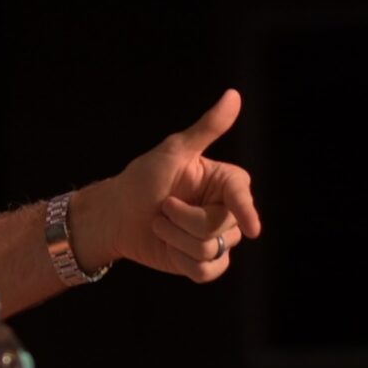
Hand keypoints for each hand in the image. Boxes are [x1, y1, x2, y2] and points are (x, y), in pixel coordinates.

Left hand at [87, 88, 262, 283]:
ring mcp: (218, 237)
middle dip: (183, 220)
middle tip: (162, 207)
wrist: (115, 215)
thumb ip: (206, 128)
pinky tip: (169, 248)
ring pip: (212, 251)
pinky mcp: (205, 262)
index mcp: (225, 181)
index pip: (241, 195)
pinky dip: (182, 261)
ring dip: (176, 239)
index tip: (252, 228)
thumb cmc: (142, 179)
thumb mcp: (173, 152)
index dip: (245, 211)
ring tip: (160, 225)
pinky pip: (207, 272)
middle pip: (223, 227)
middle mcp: (227, 210)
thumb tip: (234, 95)